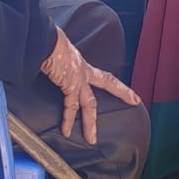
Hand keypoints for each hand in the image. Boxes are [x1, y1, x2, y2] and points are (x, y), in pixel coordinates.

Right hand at [40, 28, 141, 143]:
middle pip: (107, 82)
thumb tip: (50, 66)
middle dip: (121, 92)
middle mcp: (83, 69)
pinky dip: (67, 119)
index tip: (124, 87)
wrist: (43, 39)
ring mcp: (78, 77)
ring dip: (90, 122)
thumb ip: (58, 63)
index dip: (114, 81)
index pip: (100, 74)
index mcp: (80, 63)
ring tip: (91, 139)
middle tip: (135, 100)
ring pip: (89, 103)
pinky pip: (71, 106)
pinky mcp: (70, 84)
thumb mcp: (56, 52)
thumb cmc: (46, 42)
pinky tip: (66, 132)